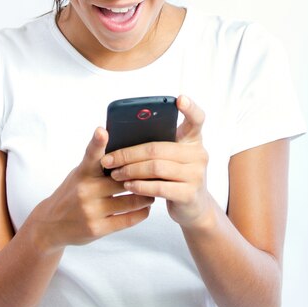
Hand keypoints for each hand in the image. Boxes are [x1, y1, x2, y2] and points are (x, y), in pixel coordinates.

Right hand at [32, 127, 153, 250]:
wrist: (51, 224)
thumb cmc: (73, 193)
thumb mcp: (80, 174)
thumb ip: (99, 164)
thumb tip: (130, 152)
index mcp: (83, 172)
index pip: (91, 154)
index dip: (97, 141)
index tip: (102, 130)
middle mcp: (86, 189)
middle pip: (124, 179)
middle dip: (142, 177)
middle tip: (155, 174)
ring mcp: (91, 210)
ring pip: (131, 200)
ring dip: (146, 196)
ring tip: (151, 191)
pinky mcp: (97, 228)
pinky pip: (128, 219)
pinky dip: (142, 212)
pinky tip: (144, 208)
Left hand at [100, 96, 210, 228]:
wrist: (193, 207)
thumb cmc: (175, 177)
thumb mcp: (171, 158)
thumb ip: (157, 145)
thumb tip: (121, 136)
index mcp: (193, 140)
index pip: (197, 119)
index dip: (190, 108)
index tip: (179, 98)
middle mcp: (199, 154)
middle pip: (157, 147)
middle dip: (128, 153)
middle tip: (108, 159)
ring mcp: (196, 174)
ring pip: (155, 167)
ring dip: (130, 170)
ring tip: (115, 173)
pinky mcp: (189, 194)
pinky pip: (159, 186)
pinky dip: (140, 185)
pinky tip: (128, 185)